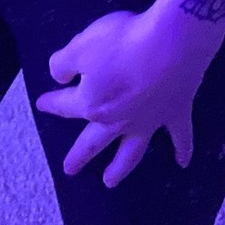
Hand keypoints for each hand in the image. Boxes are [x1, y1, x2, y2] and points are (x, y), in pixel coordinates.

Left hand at [34, 7, 218, 188]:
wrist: (171, 43)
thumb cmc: (122, 43)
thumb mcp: (81, 45)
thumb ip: (63, 63)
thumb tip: (59, 76)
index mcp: (92, 104)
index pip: (67, 105)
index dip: (53, 102)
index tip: (41, 104)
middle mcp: (119, 120)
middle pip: (95, 141)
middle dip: (81, 155)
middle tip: (70, 170)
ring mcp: (149, 120)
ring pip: (132, 151)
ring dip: (120, 168)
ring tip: (110, 182)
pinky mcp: (176, 112)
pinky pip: (179, 136)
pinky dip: (182, 149)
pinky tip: (183, 162)